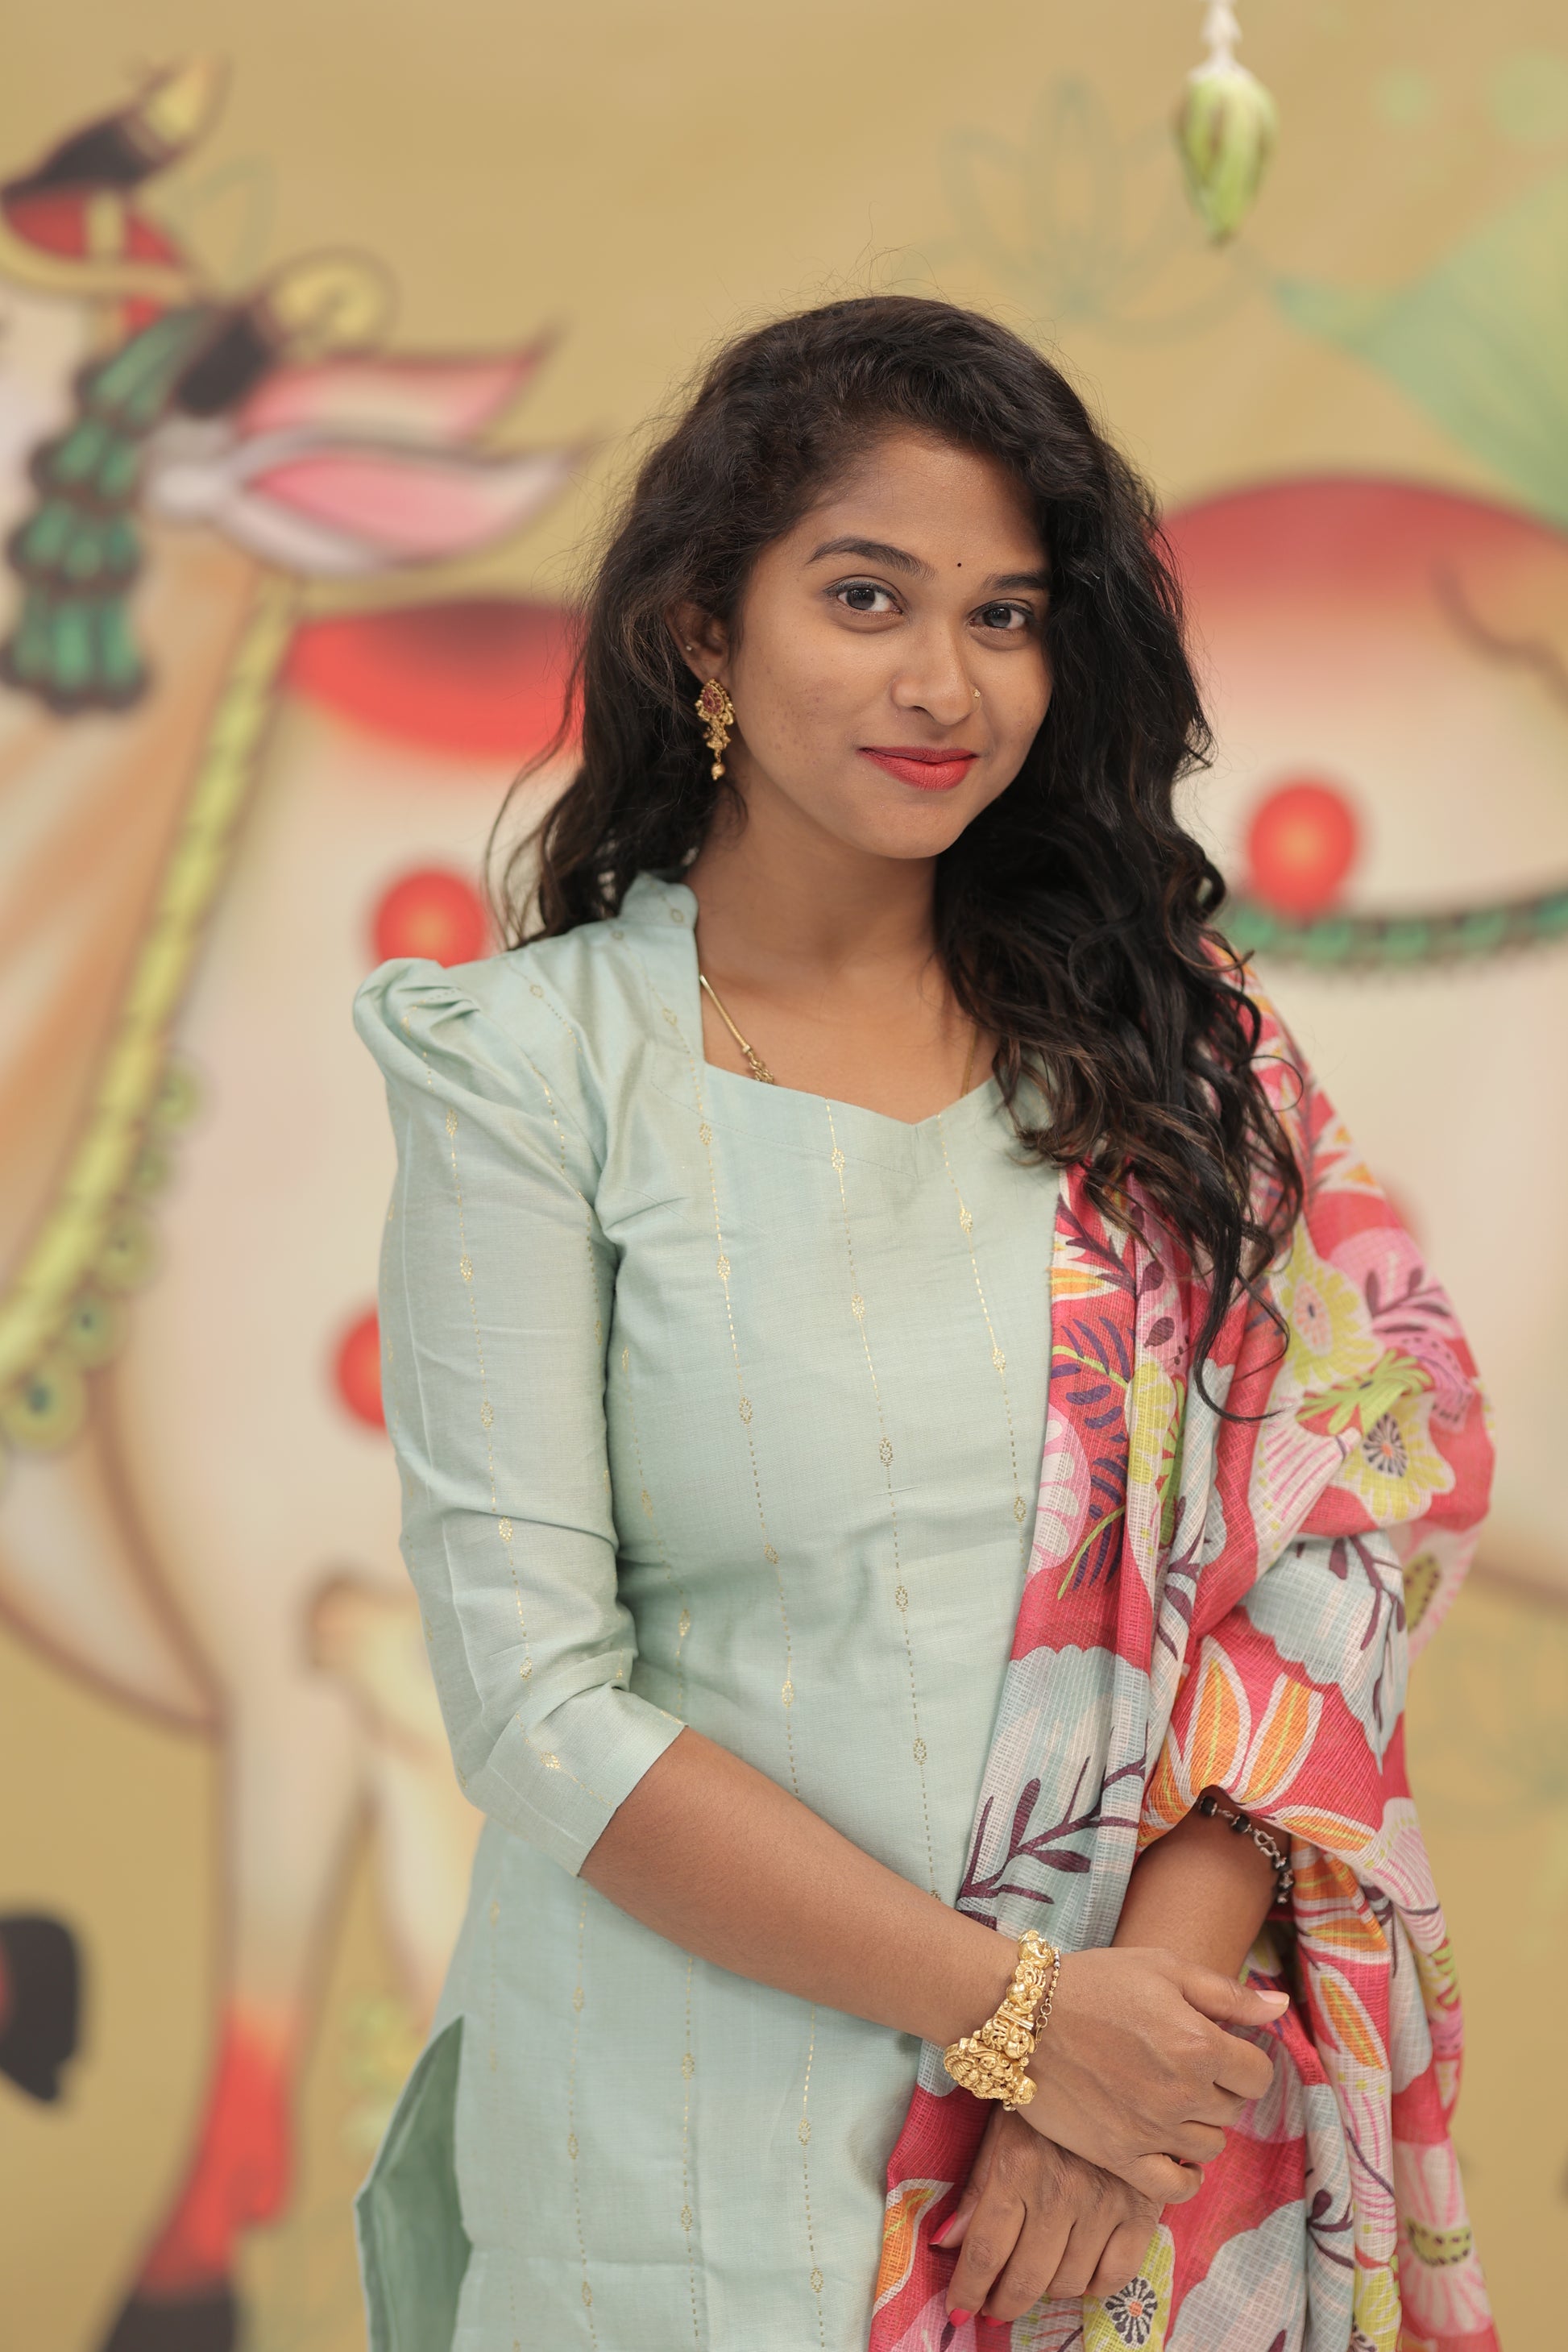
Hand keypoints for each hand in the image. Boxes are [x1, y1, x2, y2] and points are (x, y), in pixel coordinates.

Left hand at [936, 2108, 1159, 2327]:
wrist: (1107, 2058)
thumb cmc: (1043, 2095)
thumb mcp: (1000, 2130)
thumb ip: (975, 2190)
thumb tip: (946, 2242)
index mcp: (1017, 2167)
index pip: (985, 2250)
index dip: (969, 2290)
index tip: (959, 2310)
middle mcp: (1060, 2189)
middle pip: (1026, 2276)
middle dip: (1004, 2302)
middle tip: (996, 2306)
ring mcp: (1104, 2201)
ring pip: (1070, 2282)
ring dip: (1048, 2288)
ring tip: (1039, 2273)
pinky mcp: (1142, 2207)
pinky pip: (1116, 2275)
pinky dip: (1095, 2284)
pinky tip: (1082, 2269)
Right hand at [1020, 1945, 1286, 2202]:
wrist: (1024, 2015)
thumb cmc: (1095, 1982)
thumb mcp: (1164, 1968)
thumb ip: (1227, 1994)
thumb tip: (1279, 2008)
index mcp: (1200, 2045)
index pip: (1257, 2075)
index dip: (1242, 2060)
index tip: (1217, 2049)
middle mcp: (1183, 2093)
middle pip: (1232, 2109)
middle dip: (1217, 2087)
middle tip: (1182, 2065)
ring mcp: (1152, 2130)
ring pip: (1209, 2145)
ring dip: (1198, 2124)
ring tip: (1168, 2098)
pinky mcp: (1120, 2156)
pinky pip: (1175, 2186)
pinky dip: (1183, 2174)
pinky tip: (1172, 2150)